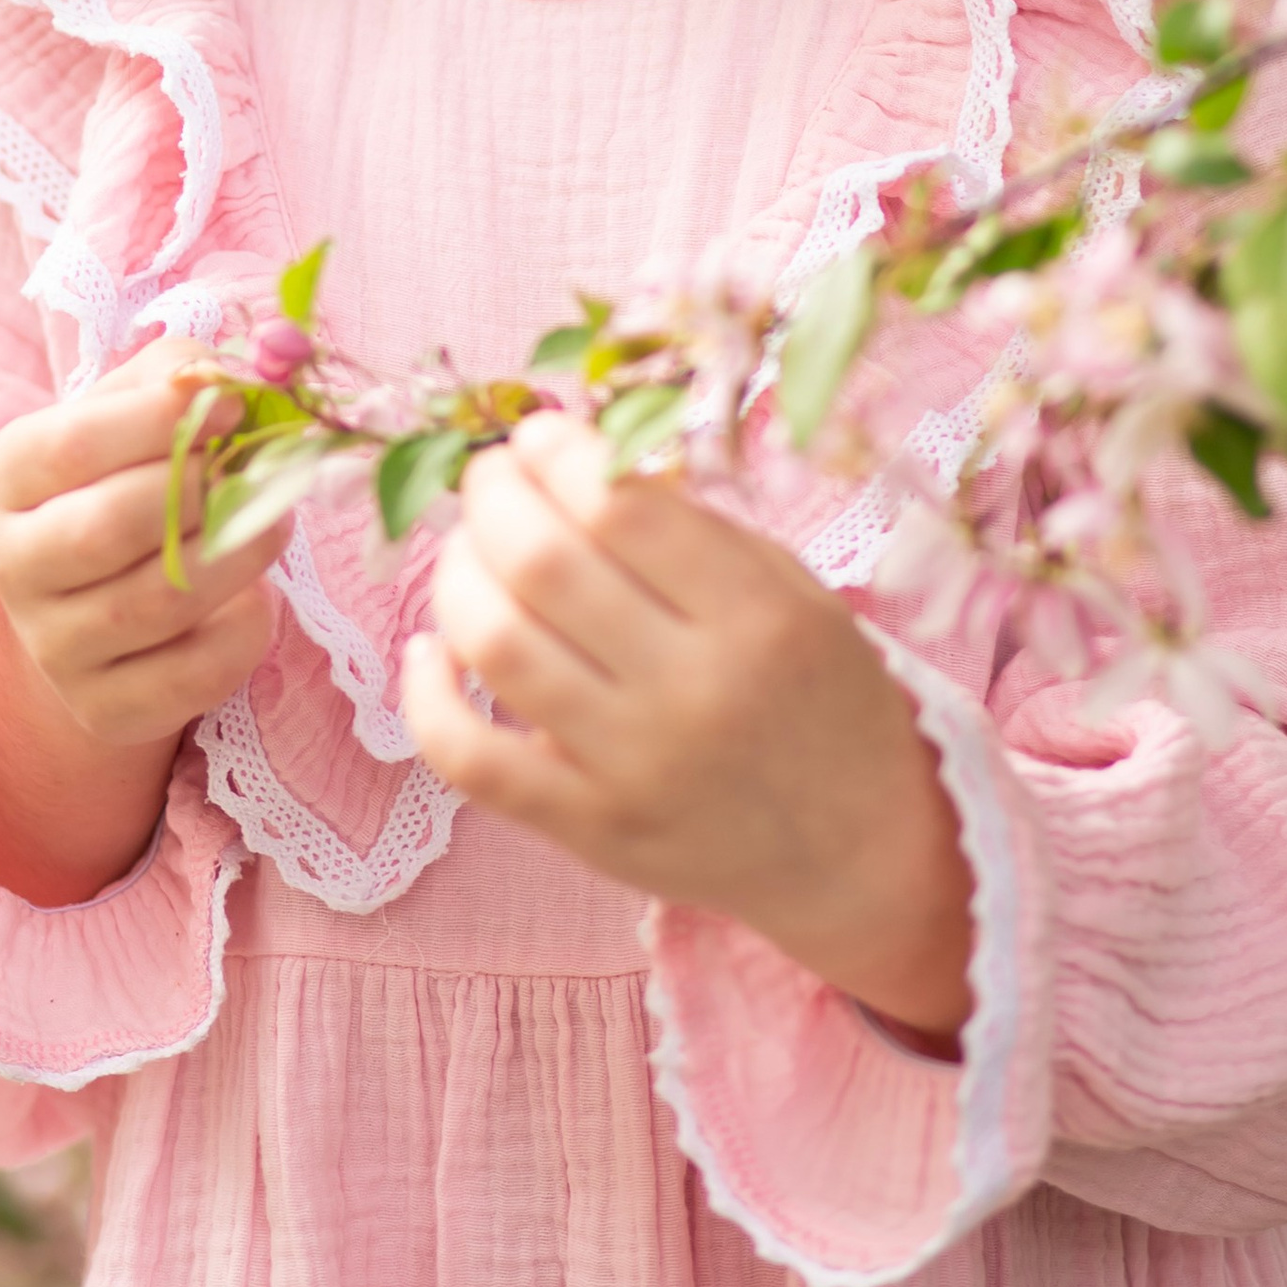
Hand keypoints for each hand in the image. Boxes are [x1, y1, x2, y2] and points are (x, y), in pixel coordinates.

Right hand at [0, 334, 285, 906]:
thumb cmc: (126, 474)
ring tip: (275, 519)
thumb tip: (222, 383)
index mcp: (5, 478)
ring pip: (157, 601)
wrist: (101, 594)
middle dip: (199, 491)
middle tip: (254, 469)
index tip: (234, 406)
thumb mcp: (137, 406)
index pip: (71, 445)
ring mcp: (53, 649)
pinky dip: (243, 628)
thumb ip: (179, 375)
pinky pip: (191, 674)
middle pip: (108, 528)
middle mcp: (13, 568)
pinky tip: (253, 594)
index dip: (161, 421)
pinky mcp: (104, 710)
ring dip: (238, 551)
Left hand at [402, 414, 973, 1043]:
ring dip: (458, 574)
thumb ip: (694, 529)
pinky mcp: (589, 832)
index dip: (559, 454)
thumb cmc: (822, 698)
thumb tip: (576, 461)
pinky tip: (430, 647)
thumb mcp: (795, 591)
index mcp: (754, 618)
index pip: (621, 509)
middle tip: (492, 476)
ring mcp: (633, 771)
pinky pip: (474, 761)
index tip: (540, 436)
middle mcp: (692, 693)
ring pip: (496, 646)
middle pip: (544, 565)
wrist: (858, 851)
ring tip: (467, 547)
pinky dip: (428, 697)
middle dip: (495, 497)